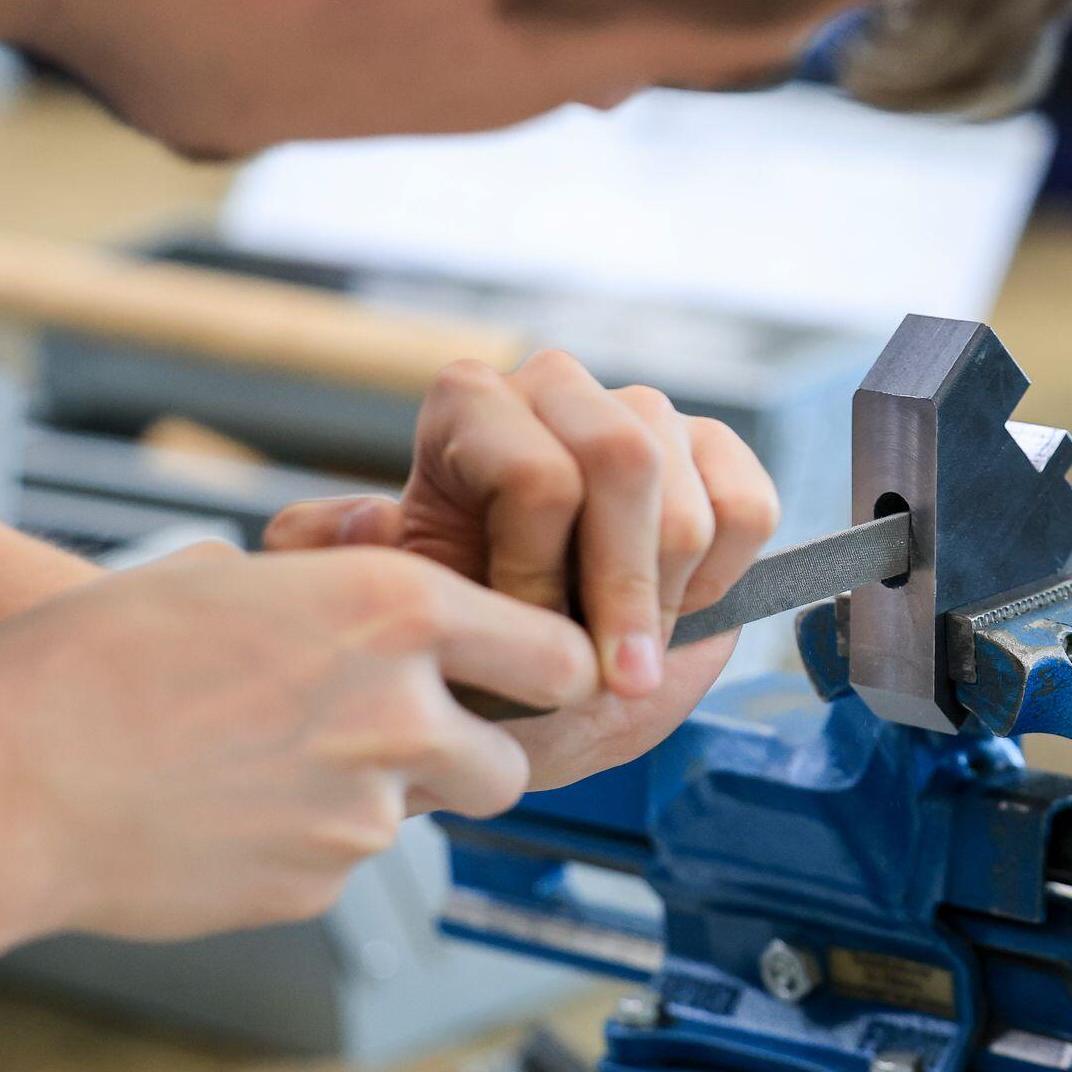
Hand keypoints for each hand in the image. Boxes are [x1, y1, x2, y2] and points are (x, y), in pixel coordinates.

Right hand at [0, 542, 598, 940]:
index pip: (556, 652)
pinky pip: (347, 861)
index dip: (549, 667)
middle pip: (516, 760)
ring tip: (288, 763)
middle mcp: (401, 712)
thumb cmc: (94, 658)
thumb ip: (331, 587)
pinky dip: (312, 841)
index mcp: (392, 608)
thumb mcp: (234, 576)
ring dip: (392, 796)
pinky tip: (232, 812)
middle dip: (480, 753)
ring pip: (426, 814)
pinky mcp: (320, 885)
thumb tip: (364, 572)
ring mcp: (365, 811)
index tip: (532, 674)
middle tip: (410, 733)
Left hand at [266, 351, 779, 783]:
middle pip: (625, 461)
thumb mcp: (372, 613)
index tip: (524, 646)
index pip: (537, 474)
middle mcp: (556, 390)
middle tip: (611, 679)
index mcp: (467, 409)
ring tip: (624, 656)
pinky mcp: (714, 454)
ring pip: (687, 497)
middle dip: (622, 592)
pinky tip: (675, 613)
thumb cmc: (453, 643)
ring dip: (664, 601)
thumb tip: (335, 524)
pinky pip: (749, 506)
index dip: (538, 577)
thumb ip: (321, 562)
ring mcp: (641, 415)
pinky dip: (722, 578)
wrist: (534, 681)